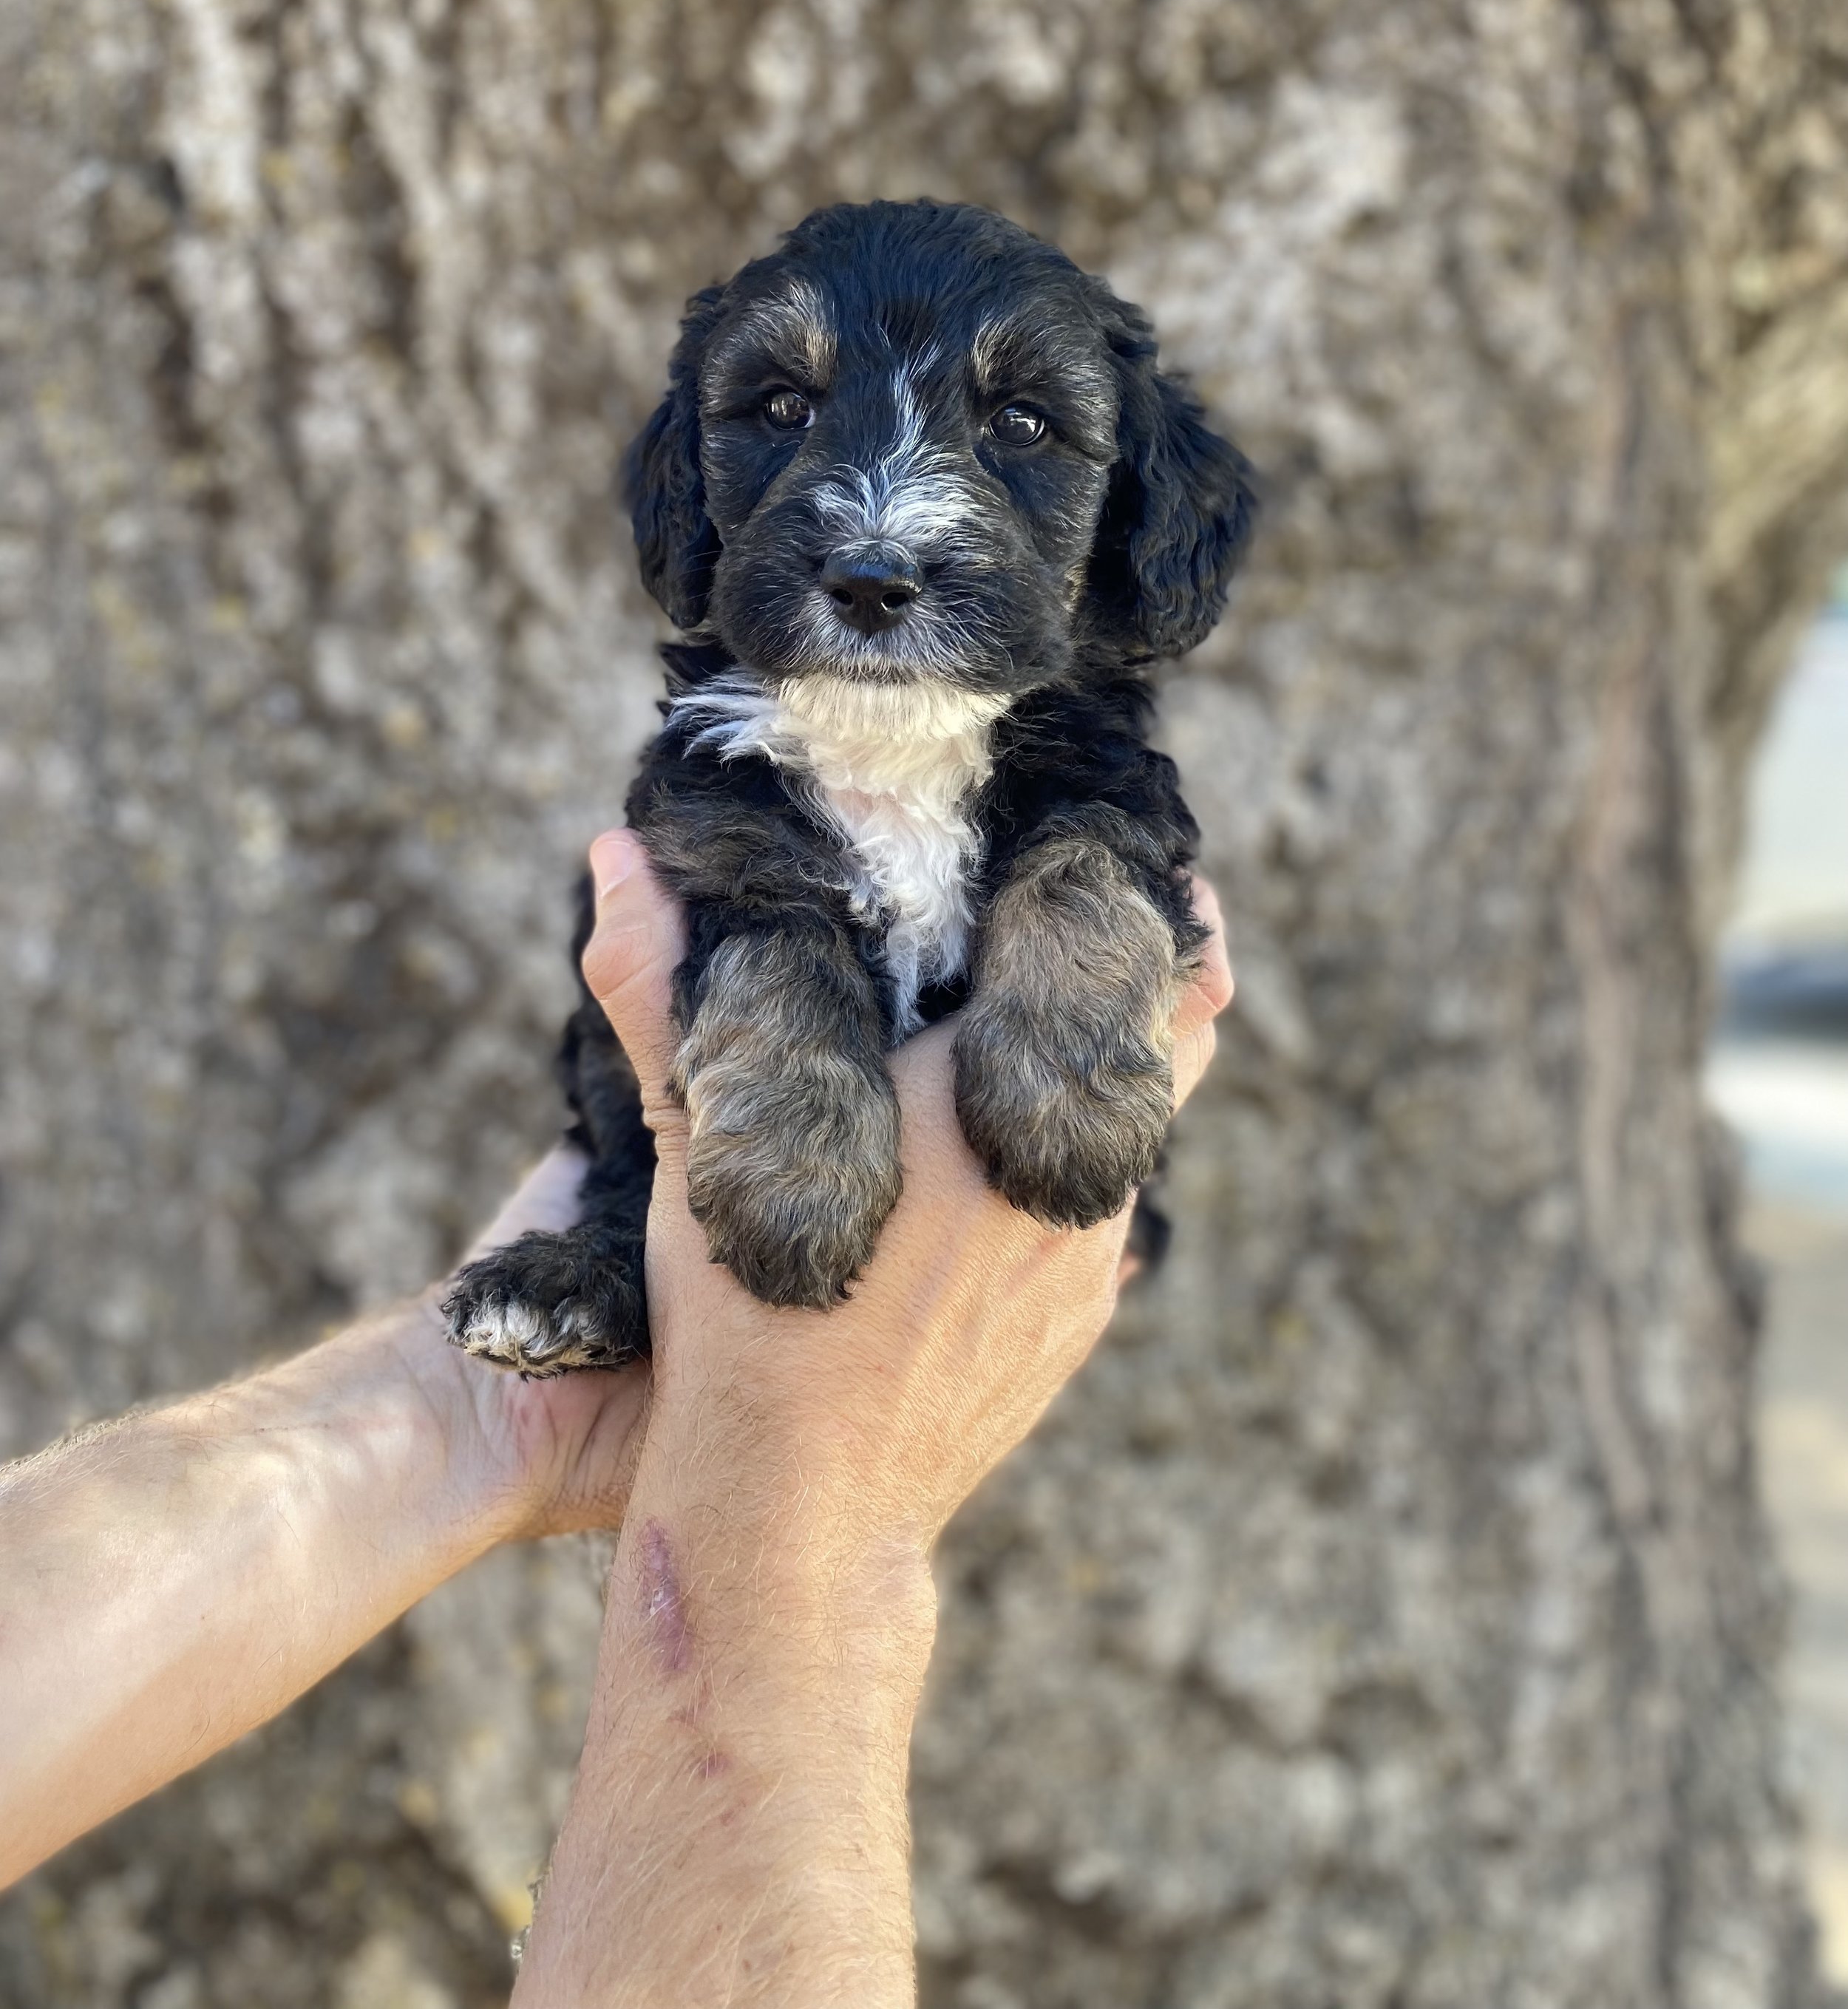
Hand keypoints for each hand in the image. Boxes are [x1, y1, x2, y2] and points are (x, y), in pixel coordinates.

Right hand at [512, 833, 1229, 2006]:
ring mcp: (1092, 1257)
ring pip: (1139, 1130)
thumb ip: (662, 988)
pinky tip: (999, 1167)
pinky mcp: (1081, 1320)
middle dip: (1156, 979)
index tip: (1120, 859)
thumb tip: (617, 856)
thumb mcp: (700, 1141)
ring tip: (1037, 1043)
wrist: (800, 1518)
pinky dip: (1072, 1170)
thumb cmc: (746, 1319)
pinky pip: (1104, 1214)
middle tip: (1100, 931)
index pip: (1142, 966)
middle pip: (1180, 1039)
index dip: (1149, 903)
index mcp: (999, 1100)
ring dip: (1103, 1080)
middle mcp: (1075, 1173)